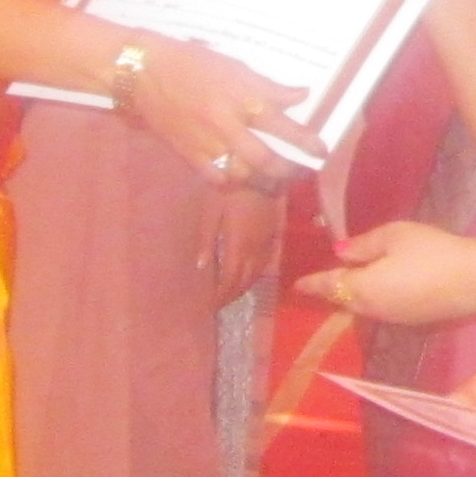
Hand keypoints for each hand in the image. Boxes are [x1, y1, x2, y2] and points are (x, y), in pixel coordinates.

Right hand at [108, 34, 307, 191]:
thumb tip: (301, 95)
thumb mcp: (234, 66)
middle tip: (303, 172)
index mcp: (240, 97)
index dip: (306, 140)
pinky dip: (235, 182)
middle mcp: (226, 125)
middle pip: (266, 159)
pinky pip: (219, 178)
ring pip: (244, 175)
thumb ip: (268, 86)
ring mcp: (207, 143)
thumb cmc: (192, 62)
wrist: (143, 73)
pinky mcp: (190, 155)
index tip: (321, 148)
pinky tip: (243, 180)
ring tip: (278, 183)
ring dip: (265, 183)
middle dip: (289, 170)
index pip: (282, 124)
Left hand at [206, 185, 282, 305]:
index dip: (220, 295)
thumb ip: (207, 240)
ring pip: (257, 274)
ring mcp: (267, 243)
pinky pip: (265, 262)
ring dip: (243, 287)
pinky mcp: (273, 234)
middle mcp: (255, 250)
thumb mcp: (210, 212)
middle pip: (244, 281)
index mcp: (238, 246)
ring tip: (231, 293)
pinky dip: (255, 274)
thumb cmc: (229, 188)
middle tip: (218, 304)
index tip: (209, 306)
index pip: (230, 280)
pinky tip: (248, 274)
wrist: (259, 170)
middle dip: (231, 295)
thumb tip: (202, 267)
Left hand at [301, 219, 475, 327]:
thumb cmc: (432, 252)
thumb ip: (364, 244)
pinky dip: (373, 297)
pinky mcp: (412, 319)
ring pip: (363, 305)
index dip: (312, 283)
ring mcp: (394, 317)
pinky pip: (381, 308)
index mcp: (363, 287)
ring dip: (353, 294)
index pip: (329, 285)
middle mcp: (373, 308)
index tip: (296, 285)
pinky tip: (380, 286)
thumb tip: (340, 252)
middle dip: (332, 289)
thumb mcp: (395, 236)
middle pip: (344, 298)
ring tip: (347, 280)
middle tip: (321, 279)